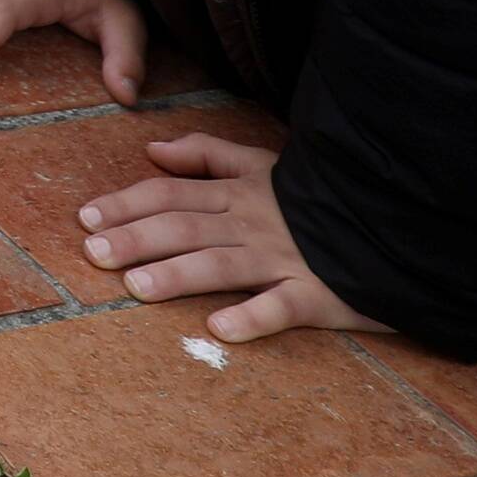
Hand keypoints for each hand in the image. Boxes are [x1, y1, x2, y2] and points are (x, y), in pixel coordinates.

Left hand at [79, 133, 390, 343]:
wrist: (391, 225)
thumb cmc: (314, 199)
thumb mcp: (261, 163)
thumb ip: (206, 154)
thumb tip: (153, 149)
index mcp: (237, 193)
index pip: (171, 193)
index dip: (127, 202)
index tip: (85, 218)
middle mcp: (253, 223)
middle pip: (186, 226)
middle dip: (136, 238)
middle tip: (94, 253)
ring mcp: (284, 260)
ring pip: (223, 265)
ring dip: (178, 275)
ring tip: (136, 287)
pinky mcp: (317, 295)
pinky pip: (282, 306)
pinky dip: (252, 316)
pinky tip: (220, 328)